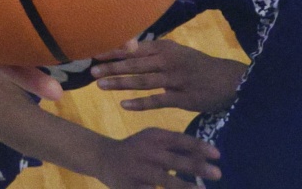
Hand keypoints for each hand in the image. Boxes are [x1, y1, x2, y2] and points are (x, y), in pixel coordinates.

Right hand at [89, 127, 220, 188]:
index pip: (179, 139)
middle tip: (218, 173)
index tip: (218, 155)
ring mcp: (137, 170)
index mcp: (153, 137)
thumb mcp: (154, 141)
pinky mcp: (130, 186)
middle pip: (174, 160)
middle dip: (196, 167)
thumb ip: (179, 147)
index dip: (198, 146)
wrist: (103, 157)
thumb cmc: (138, 149)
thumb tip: (208, 155)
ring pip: (164, 180)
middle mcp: (145, 152)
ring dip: (184, 187)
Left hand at [92, 38, 247, 114]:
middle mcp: (168, 61)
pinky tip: (124, 105)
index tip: (92, 53)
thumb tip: (124, 47)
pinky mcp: (183, 98)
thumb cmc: (196, 65)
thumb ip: (151, 51)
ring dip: (120, 83)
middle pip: (134, 65)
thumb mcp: (175, 51)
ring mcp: (176, 80)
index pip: (133, 49)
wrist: (229, 80)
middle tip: (91, 72)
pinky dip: (140, 103)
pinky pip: (158, 101)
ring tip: (100, 86)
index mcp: (165, 48)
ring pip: (143, 82)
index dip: (113, 51)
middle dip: (111, 68)